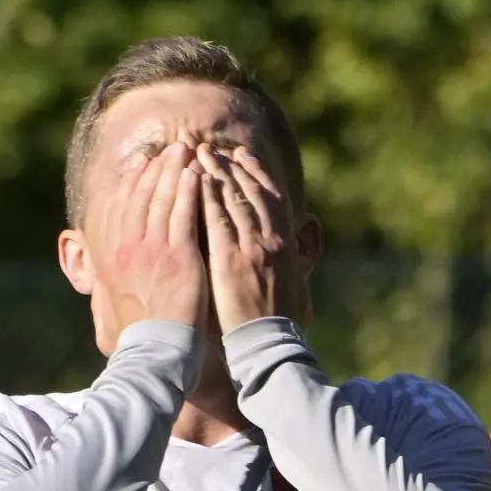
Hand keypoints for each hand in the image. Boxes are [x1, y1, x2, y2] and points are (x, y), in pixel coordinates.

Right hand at [92, 142, 209, 347]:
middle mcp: (130, 247)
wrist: (154, 351)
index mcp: (114, 255)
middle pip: (143, 196)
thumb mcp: (111, 301)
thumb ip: (105, 281)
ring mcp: (154, 250)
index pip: (122, 207)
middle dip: (158, 168)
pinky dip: (190, 193)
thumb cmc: (138, 334)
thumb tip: (94, 273)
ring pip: (164, 200)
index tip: (145, 164)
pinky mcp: (179, 257)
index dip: (135, 182)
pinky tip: (198, 176)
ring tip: (188, 150)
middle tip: (173, 147)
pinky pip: (185, 217)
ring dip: (175, 171)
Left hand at [197, 144, 302, 331]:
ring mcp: (252, 248)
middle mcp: (271, 240)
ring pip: (233, 199)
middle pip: (250, 191)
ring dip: (216, 172)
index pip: (271, 198)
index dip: (256, 173)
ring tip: (199, 154)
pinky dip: (207, 197)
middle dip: (231, 165)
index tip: (241, 155)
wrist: (270, 343)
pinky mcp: (231, 260)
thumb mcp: (294, 281)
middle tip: (212, 147)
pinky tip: (194, 181)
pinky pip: (217, 221)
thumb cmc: (278, 319)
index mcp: (285, 244)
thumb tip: (296, 241)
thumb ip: (291, 256)